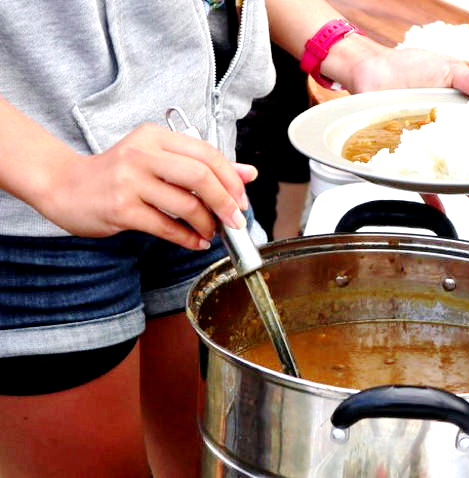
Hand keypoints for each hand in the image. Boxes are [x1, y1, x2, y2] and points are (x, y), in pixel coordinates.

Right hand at [41, 123, 256, 249]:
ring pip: (186, 204)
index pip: (207, 153)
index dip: (231, 179)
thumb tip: (248, 174)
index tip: (242, 199)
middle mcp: (142, 154)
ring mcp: (129, 181)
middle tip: (236, 220)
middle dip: (226, 202)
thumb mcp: (159, 159)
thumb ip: (202, 165)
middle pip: (200, 176)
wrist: (65, 186)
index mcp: (155, 136)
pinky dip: (188, 238)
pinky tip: (196, 242)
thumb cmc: (118, 174)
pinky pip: (166, 226)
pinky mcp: (121, 209)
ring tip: (212, 232)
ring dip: (207, 223)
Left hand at [350, 45, 468, 217]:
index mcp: (457, 121)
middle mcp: (442, 139)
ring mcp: (423, 150)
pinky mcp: (402, 156)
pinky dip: (428, 195)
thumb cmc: (407, 67)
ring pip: (446, 178)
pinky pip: (414, 180)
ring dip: (464, 194)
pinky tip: (441, 208)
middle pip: (467, 168)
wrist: (371, 69)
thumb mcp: (448, 69)